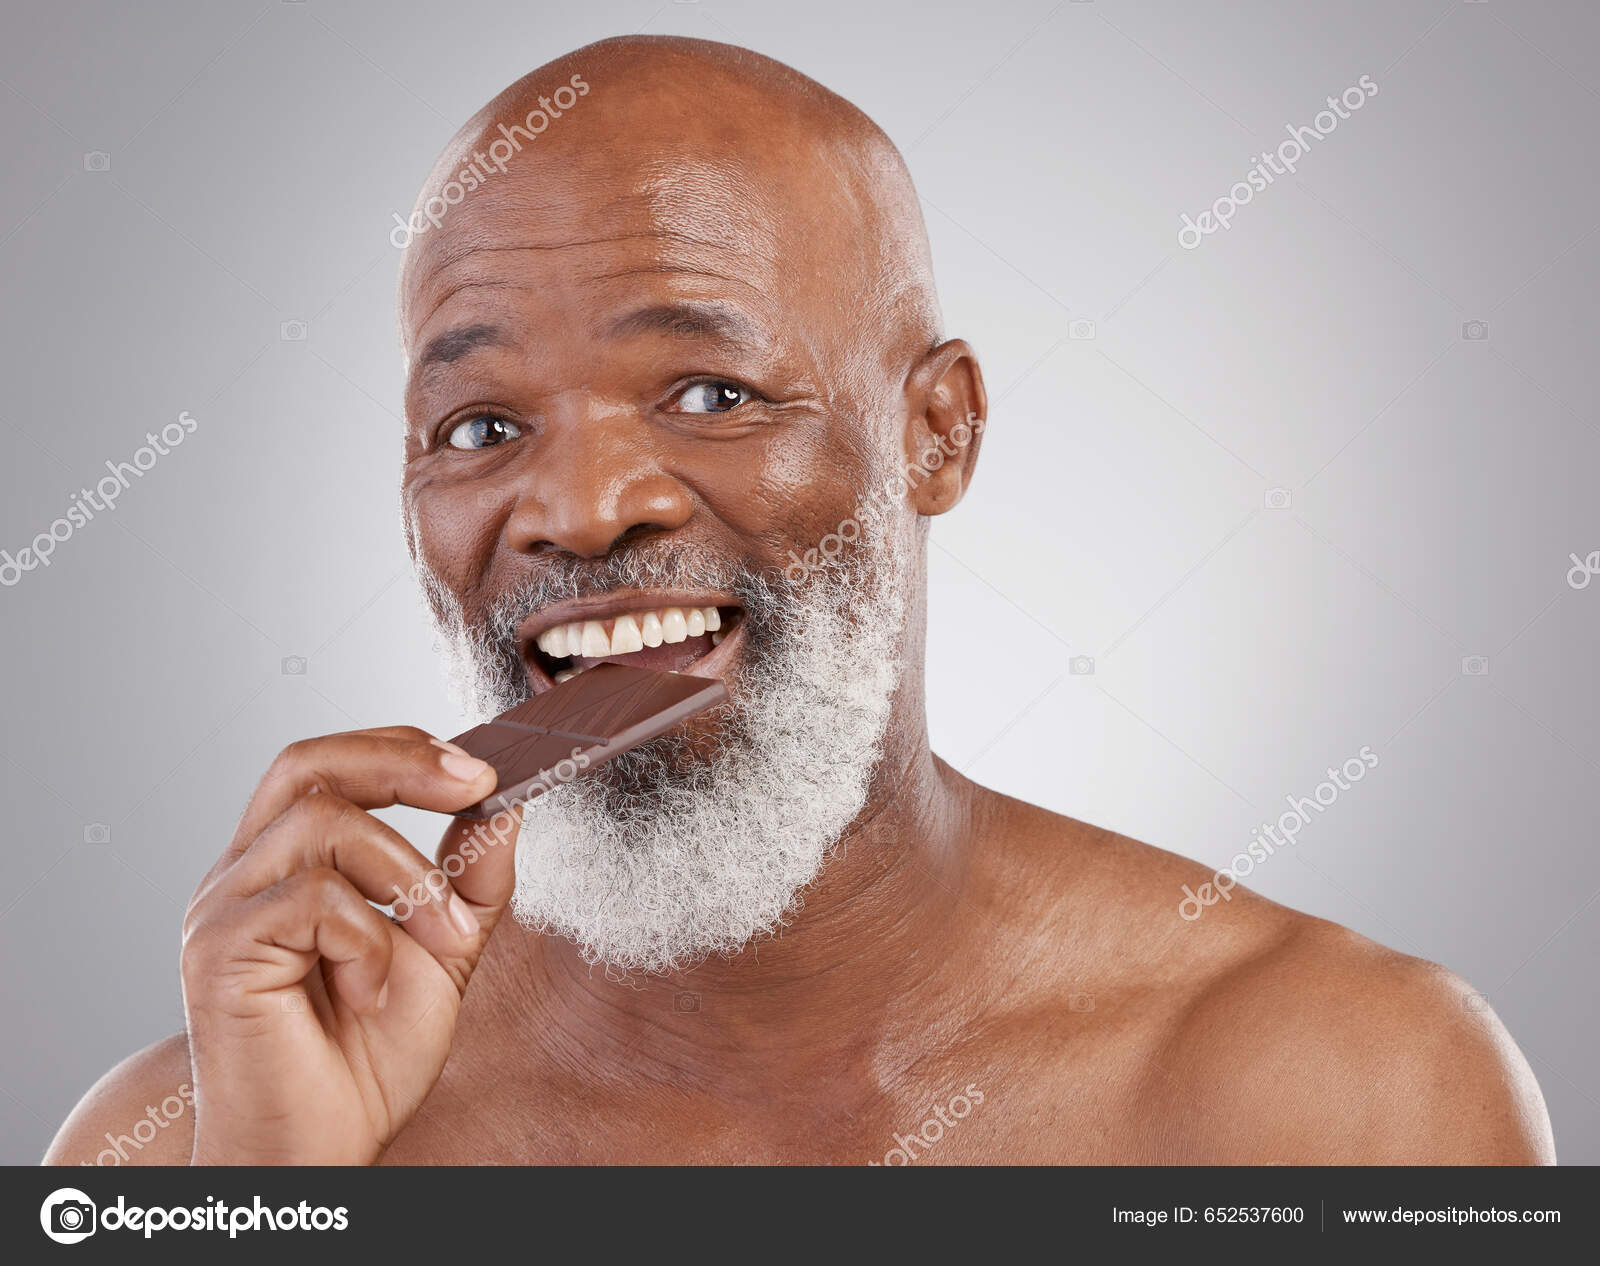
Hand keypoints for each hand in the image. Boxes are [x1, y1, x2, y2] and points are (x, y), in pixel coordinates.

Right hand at [178, 727, 517, 1163]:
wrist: (322, 1146)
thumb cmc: (368, 1055)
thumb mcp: (446, 949)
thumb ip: (471, 877)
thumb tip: (505, 803)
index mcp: (286, 863)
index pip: (328, 763)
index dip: (401, 749)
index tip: (482, 770)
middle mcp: (243, 873)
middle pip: (308, 763)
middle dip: (402, 762)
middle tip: (478, 786)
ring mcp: (223, 907)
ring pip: (321, 823)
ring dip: (408, 875)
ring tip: (442, 940)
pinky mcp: (219, 950)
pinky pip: (313, 898)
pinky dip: (368, 940)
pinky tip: (371, 992)